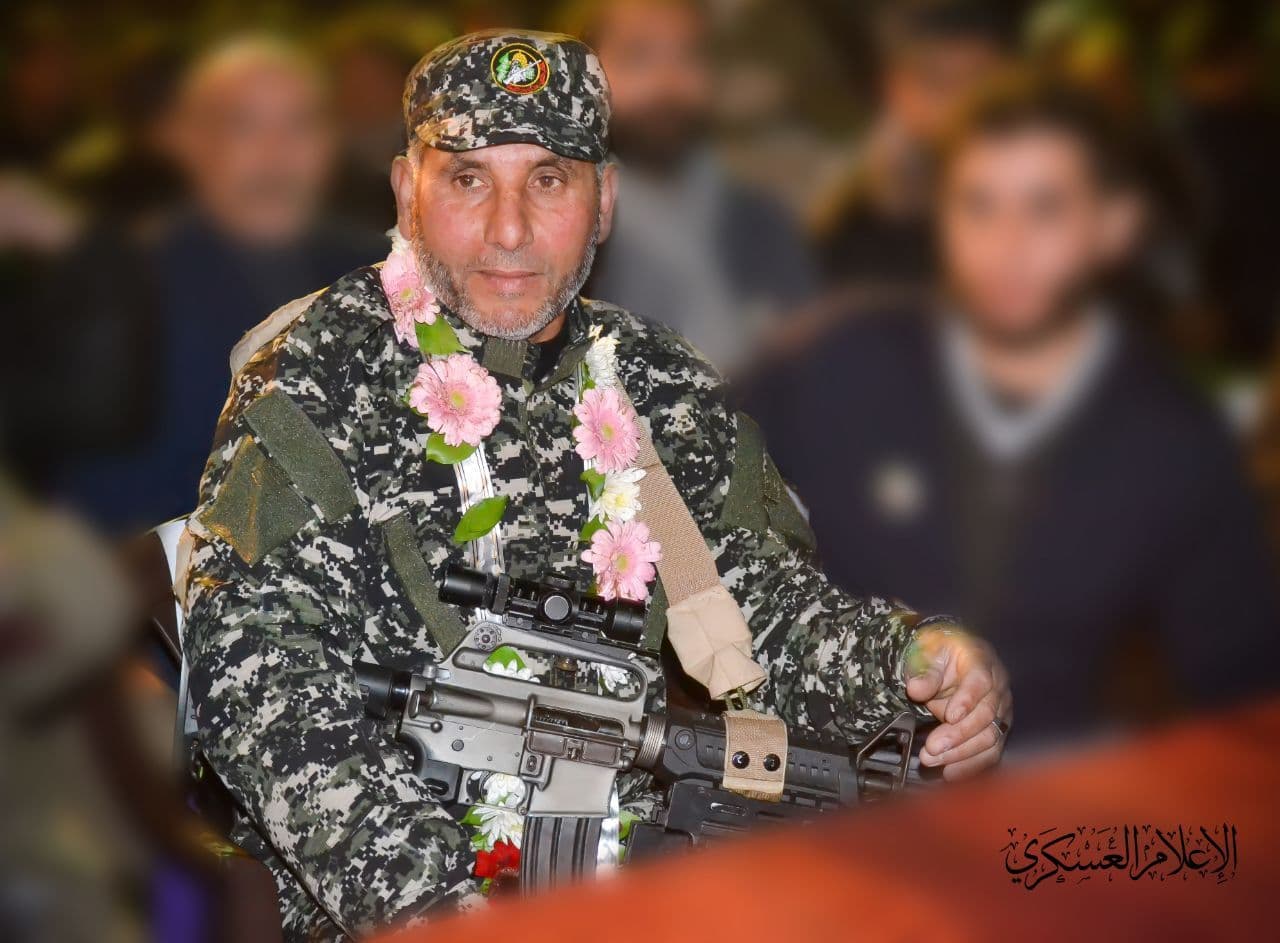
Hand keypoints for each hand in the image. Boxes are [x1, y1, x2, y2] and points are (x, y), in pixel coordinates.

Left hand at [903, 625, 1010, 780]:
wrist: (949, 662)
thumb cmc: (940, 656)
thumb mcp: (927, 654)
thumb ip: (924, 672)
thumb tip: (915, 688)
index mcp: (981, 660)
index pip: (980, 681)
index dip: (967, 700)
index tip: (949, 716)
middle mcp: (998, 686)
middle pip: (985, 714)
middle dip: (958, 734)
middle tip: (931, 747)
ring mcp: (1001, 710)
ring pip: (989, 737)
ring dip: (961, 753)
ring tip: (933, 761)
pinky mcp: (997, 730)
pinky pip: (990, 752)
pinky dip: (971, 765)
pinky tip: (950, 773)